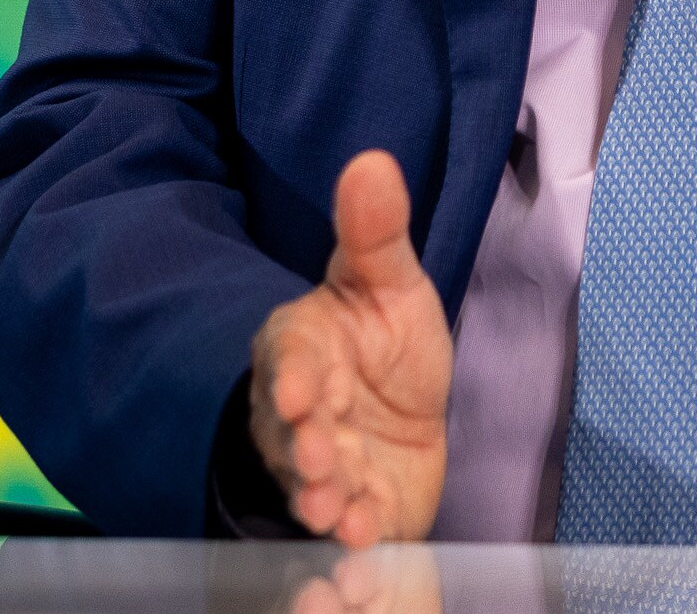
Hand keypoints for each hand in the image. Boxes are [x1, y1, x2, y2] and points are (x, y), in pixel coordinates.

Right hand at [250, 150, 451, 545]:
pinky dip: (350, 533)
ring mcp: (320, 464)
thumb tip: (371, 158)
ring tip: (331, 512)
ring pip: (306, 483)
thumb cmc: (387, 346)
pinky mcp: (349, 507)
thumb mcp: (392, 285)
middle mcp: (298, 411)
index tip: (298, 392)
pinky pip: (342, 524)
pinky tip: (361, 537)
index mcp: (303, 347)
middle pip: (289, 430)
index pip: (289, 357)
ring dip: (317, 499)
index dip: (292, 376)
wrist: (407, 423)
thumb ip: (375, 233)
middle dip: (303, 446)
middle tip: (320, 458)